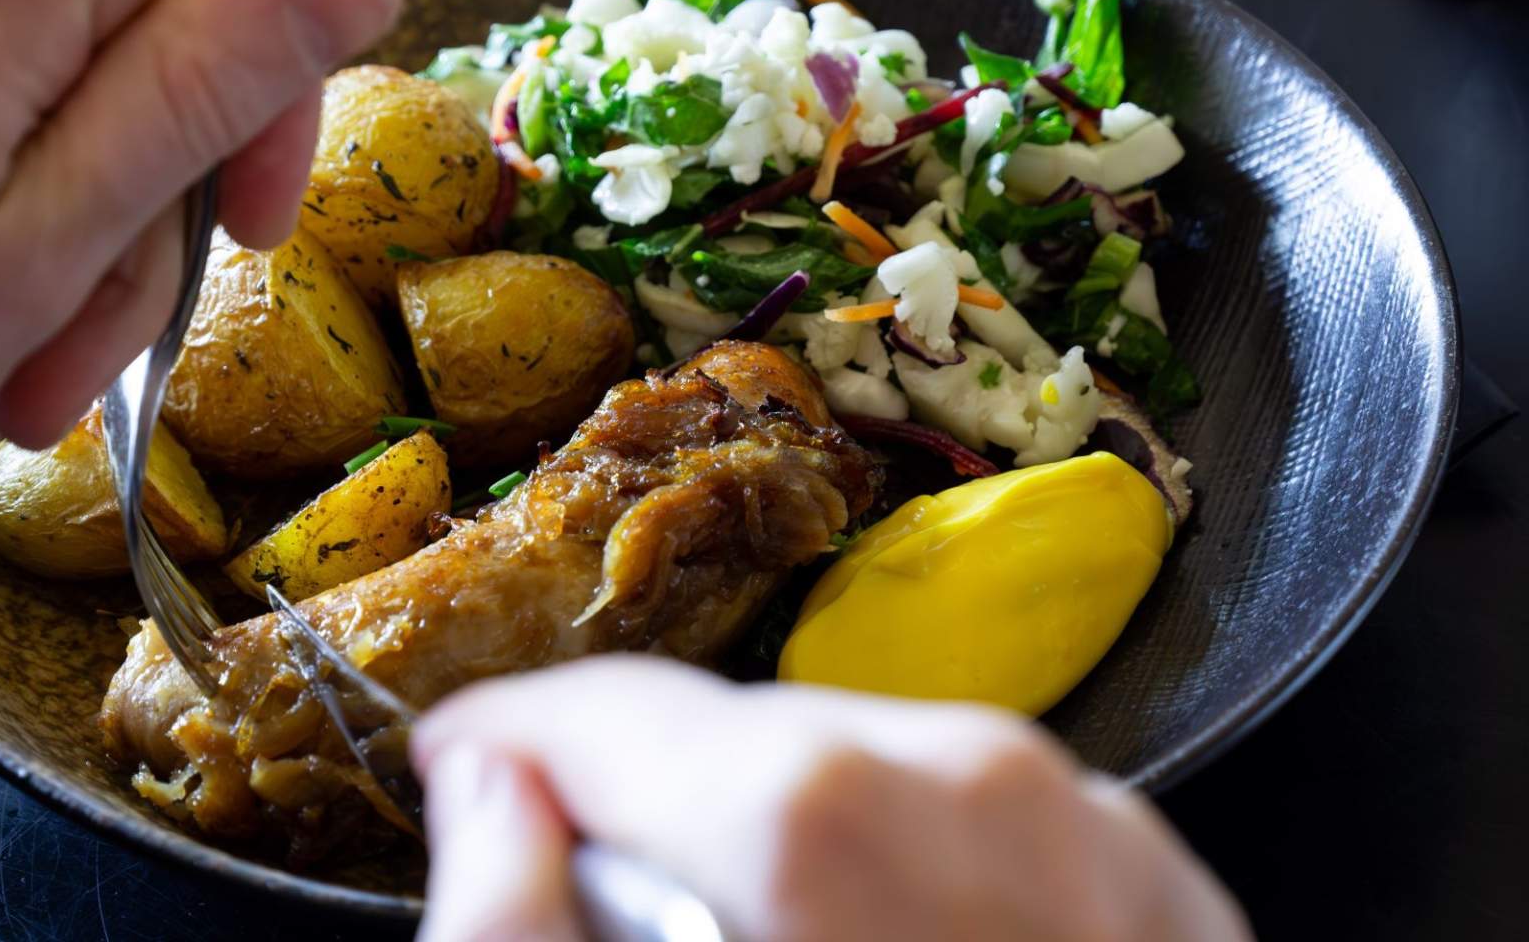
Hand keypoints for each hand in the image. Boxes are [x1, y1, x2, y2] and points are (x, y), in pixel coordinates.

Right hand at [412, 656, 1250, 941]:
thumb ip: (511, 923)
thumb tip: (489, 788)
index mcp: (819, 821)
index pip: (609, 713)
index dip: (509, 739)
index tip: (467, 766)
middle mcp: (978, 787)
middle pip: (745, 742)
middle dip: (664, 811)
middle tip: (632, 923)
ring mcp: (1097, 839)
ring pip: (875, 770)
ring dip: (799, 844)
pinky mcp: (1168, 893)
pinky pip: (996, 828)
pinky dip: (926, 878)